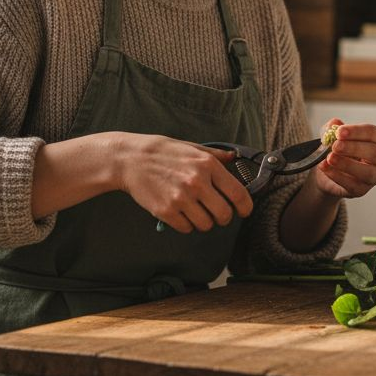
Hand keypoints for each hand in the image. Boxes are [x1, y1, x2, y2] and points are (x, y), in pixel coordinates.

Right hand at [111, 133, 254, 232]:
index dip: (245, 207)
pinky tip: (180, 213)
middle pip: (224, 214)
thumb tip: (234, 157)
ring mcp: (181, 198)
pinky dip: (186, 225)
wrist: (129, 159)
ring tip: (195, 211)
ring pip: (206, 225)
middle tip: (216, 213)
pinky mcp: (166, 211)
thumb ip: (215, 155)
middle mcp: (197, 182)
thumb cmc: (161, 152)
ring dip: (204, 222)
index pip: (238, 193)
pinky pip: (186, 228)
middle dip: (223, 217)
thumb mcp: (191, 147)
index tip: (244, 211)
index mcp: (207, 165)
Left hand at [311, 118, 375, 198]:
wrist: (327, 170)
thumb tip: (334, 124)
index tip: (340, 131)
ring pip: (368, 172)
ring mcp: (374, 176)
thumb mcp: (332, 135)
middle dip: (353, 148)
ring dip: (347, 164)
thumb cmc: (336, 149)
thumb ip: (333, 128)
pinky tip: (326, 168)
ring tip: (330, 158)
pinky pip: (354, 185)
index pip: (374, 133)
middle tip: (335, 145)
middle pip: (374, 152)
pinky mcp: (362, 190)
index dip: (357, 132)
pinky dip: (338, 176)